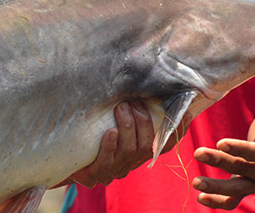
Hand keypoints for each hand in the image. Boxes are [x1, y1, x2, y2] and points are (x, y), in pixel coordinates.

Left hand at [61, 101, 188, 187]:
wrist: (68, 157)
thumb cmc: (94, 133)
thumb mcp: (114, 120)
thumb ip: (131, 108)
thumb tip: (143, 80)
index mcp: (139, 151)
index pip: (164, 144)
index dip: (177, 131)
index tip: (186, 112)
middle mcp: (130, 162)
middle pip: (147, 145)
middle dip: (144, 122)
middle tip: (135, 102)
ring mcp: (114, 169)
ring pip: (129, 150)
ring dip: (127, 127)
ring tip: (121, 107)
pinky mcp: (95, 174)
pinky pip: (106, 161)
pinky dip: (109, 145)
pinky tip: (110, 132)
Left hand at [192, 97, 254, 209]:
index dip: (239, 148)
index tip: (221, 142)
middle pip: (240, 168)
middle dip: (218, 161)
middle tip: (197, 153)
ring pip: (236, 189)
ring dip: (215, 188)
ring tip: (196, 182)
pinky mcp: (246, 188)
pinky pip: (233, 200)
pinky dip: (218, 202)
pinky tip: (200, 198)